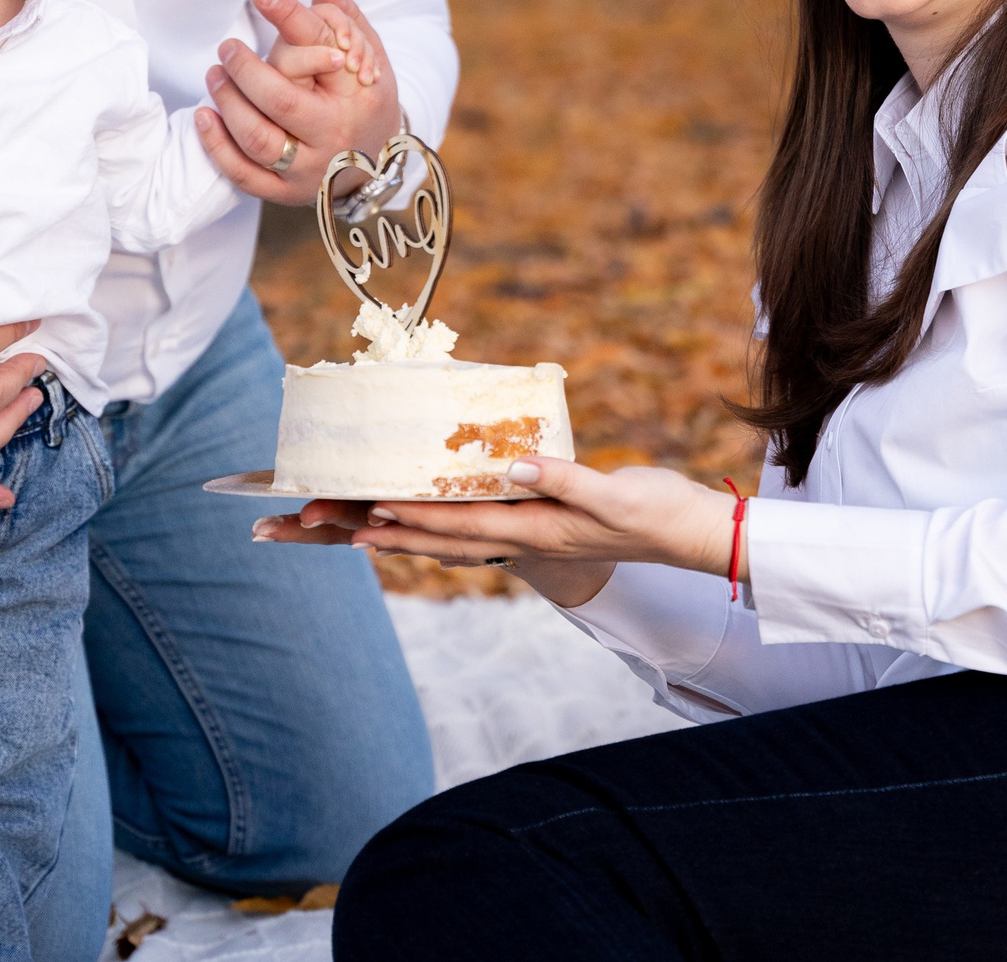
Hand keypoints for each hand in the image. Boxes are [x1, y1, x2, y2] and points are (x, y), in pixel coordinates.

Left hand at [193, 0, 403, 204]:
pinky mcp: (285, 193)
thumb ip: (345, 20)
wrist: (377, 166)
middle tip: (228, 47)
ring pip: (258, 139)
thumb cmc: (364, 101)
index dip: (291, 17)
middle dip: (245, 69)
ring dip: (227, 103)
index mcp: (359, 96)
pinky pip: (243, 175)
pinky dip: (217, 146)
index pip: (322, 49)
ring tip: (215, 75)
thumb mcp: (369, 58)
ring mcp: (309, 168)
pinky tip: (204, 116)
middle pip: (282, 101)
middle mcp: (334, 135)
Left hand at [252, 457, 743, 609]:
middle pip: (434, 538)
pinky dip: (432, 528)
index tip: (360, 512)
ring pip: (446, 540)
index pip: (457, 525)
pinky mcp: (535, 525)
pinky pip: (470, 530)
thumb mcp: (614, 495)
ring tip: (343, 527)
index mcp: (534, 529)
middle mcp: (520, 538)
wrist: (689, 533)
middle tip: (317, 523)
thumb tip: (514, 466)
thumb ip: (565, 479)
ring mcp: (526, 536)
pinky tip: (414, 519)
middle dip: (378, 532)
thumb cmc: (655, 514)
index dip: (407, 519)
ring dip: (394, 535)